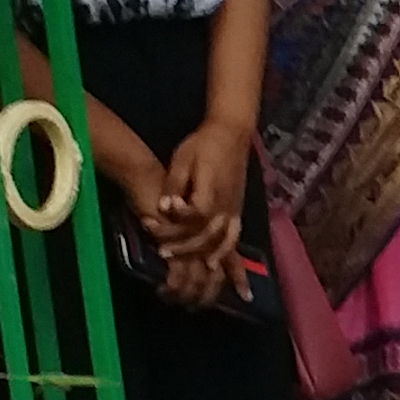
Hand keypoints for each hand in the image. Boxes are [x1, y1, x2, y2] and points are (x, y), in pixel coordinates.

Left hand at [156, 118, 253, 256]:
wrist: (232, 134)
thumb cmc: (204, 144)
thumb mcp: (183, 158)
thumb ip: (174, 184)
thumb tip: (165, 207)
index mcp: (212, 188)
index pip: (197, 213)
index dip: (179, 218)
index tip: (163, 212)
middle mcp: (226, 203)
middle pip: (208, 233)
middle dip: (184, 245)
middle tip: (163, 252)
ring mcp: (234, 208)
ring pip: (223, 240)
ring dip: (205, 255)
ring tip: (191, 265)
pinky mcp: (237, 210)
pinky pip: (234, 237)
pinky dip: (226, 252)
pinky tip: (215, 264)